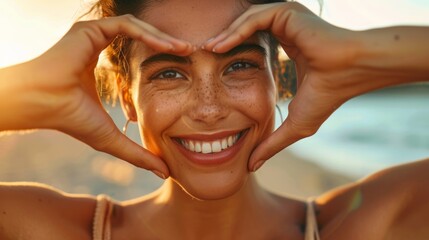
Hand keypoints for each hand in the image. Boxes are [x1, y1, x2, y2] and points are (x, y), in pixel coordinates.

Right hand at [3, 15, 193, 177]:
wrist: (43, 104)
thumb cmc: (71, 119)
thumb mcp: (112, 139)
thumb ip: (137, 153)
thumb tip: (165, 173)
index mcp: (99, 63)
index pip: (136, 55)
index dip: (162, 60)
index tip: (185, 68)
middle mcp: (97, 44)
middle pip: (141, 39)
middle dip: (168, 46)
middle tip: (192, 54)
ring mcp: (93, 34)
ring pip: (137, 29)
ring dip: (162, 38)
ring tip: (185, 50)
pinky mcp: (91, 29)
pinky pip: (126, 26)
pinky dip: (147, 34)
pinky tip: (166, 47)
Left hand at [203, 2, 368, 169]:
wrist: (351, 73)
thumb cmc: (328, 96)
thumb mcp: (295, 125)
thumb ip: (272, 142)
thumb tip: (252, 167)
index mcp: (285, 49)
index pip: (249, 49)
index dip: (227, 60)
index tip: (207, 74)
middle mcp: (282, 31)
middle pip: (242, 34)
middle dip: (220, 46)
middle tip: (197, 60)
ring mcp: (284, 19)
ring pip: (244, 25)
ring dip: (223, 38)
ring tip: (202, 53)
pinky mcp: (285, 13)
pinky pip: (253, 19)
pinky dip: (235, 31)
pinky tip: (218, 46)